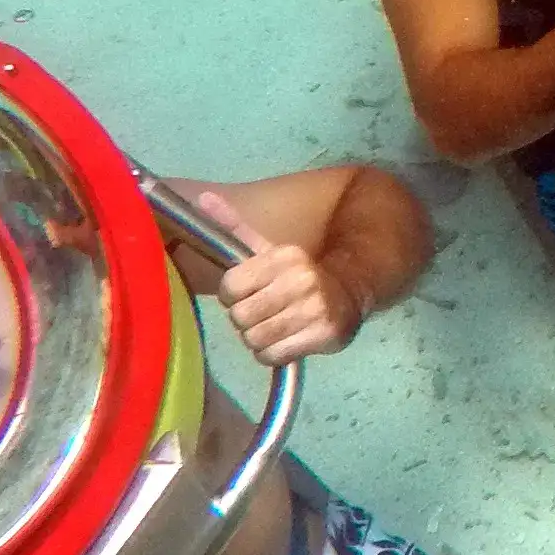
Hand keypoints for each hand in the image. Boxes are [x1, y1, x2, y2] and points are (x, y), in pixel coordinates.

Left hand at [180, 183, 362, 364]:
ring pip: (254, 339)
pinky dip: (272, 353)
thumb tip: (204, 199)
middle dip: (244, 319)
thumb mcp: (267, 248)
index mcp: (284, 256)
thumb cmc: (298, 273)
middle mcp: (301, 281)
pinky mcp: (324, 336)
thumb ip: (234, 226)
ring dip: (257, 338)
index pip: (231, 287)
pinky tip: (284, 341)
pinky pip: (273, 356)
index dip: (231, 295)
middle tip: (259, 314)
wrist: (350, 292)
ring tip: (272, 328)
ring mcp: (314, 310)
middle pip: (240, 316)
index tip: (244, 294)